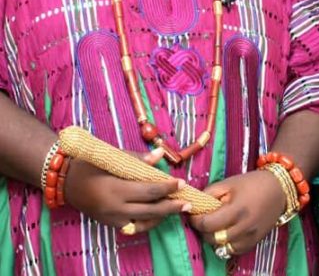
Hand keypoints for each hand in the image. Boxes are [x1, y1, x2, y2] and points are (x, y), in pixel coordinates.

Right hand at [64, 149, 189, 233]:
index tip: (181, 183)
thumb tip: (160, 155)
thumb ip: (137, 159)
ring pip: (143, 222)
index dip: (166, 187)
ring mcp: (112, 219)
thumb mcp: (112, 157)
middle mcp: (114, 208)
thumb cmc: (89, 164)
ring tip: (177, 209)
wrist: (65, 181)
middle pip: (150, 210)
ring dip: (162, 216)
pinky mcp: (110, 224)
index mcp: (116, 189)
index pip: (148, 191)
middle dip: (171, 207)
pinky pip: (134, 227)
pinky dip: (147, 222)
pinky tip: (159, 215)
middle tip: (188, 203)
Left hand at [188, 170, 285, 254]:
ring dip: (213, 239)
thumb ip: (211, 193)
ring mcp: (250, 237)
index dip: (196, 220)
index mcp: (236, 210)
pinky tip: (225, 234)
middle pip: (213, 238)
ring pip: (222, 248)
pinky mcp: (255, 242)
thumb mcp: (230, 182)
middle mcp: (244, 227)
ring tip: (213, 227)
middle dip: (203, 230)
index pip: (208, 223)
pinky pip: (234, 251)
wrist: (279, 189)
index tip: (192, 214)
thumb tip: (196, 204)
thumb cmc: (253, 182)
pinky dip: (225, 245)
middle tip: (201, 220)